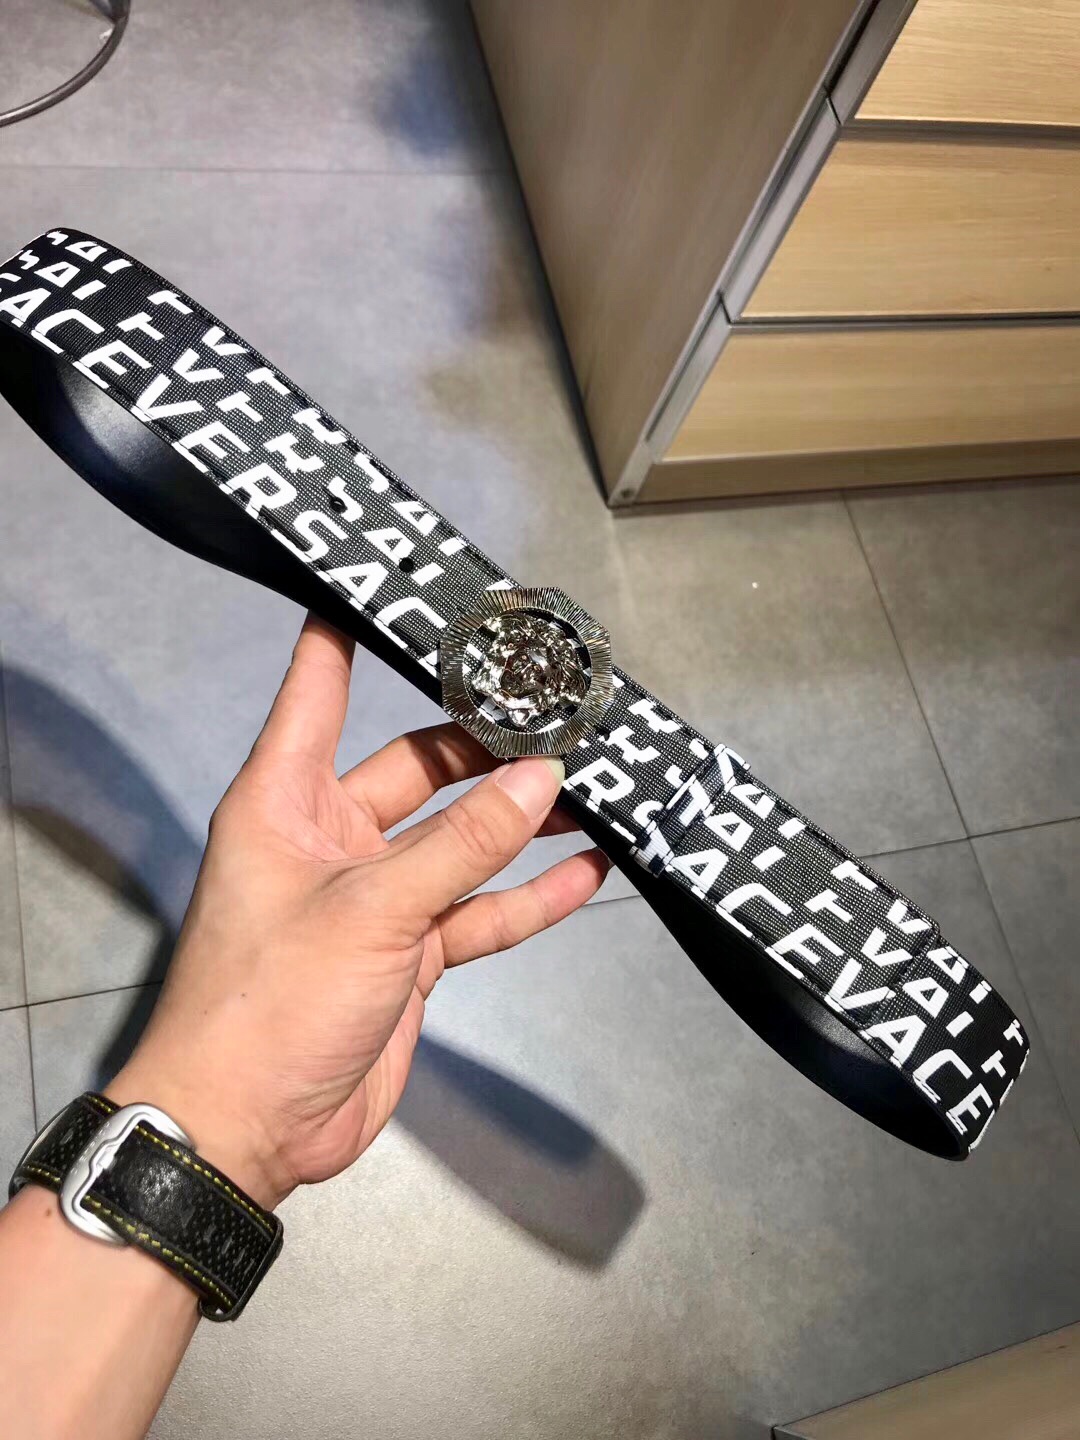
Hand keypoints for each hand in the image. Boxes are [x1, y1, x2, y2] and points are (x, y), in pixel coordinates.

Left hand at [108, 613, 608, 1207]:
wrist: (248, 1131)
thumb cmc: (270, 1002)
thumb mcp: (374, 910)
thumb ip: (464, 845)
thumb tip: (545, 780)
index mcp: (287, 800)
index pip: (318, 689)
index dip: (349, 631)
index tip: (394, 584)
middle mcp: (331, 837)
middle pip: (419, 767)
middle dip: (487, 747)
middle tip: (558, 719)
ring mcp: (375, 898)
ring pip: (460, 842)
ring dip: (521, 823)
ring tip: (594, 792)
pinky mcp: (408, 953)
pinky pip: (476, 911)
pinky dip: (526, 897)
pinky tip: (583, 875)